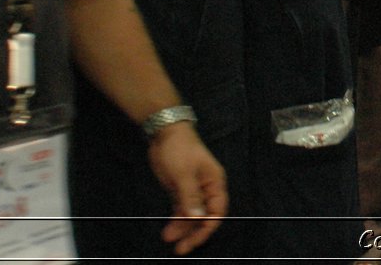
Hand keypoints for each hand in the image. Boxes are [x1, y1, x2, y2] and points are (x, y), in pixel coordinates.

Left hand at [147, 122, 226, 254]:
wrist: (164, 133)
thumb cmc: (180, 150)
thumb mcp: (184, 174)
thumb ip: (191, 198)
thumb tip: (198, 219)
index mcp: (215, 183)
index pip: (217, 211)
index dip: (207, 228)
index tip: (193, 240)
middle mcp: (207, 189)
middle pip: (205, 216)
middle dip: (194, 233)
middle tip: (180, 248)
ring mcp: (193, 190)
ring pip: (191, 215)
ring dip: (182, 228)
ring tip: (169, 240)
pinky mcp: (180, 190)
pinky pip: (181, 210)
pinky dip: (176, 221)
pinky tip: (168, 230)